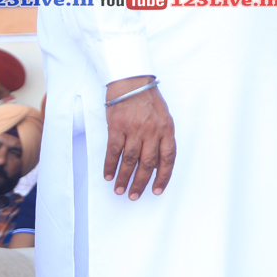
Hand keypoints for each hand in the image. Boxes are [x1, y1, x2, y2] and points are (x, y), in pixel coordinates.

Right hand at [104, 75, 175, 200]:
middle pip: (148, 163)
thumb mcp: (163, 117)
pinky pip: (114, 151)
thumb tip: (157, 164)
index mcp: (167, 129)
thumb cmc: (148, 100)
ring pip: (130, 160)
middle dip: (141, 183)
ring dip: (124, 177)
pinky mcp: (117, 127)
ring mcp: (134, 129)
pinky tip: (108, 175)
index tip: (157, 190)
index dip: (163, 177)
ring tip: (120, 190)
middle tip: (134, 195)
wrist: (132, 81)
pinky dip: (110, 165)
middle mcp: (152, 131)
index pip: (168, 158)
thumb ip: (162, 138)